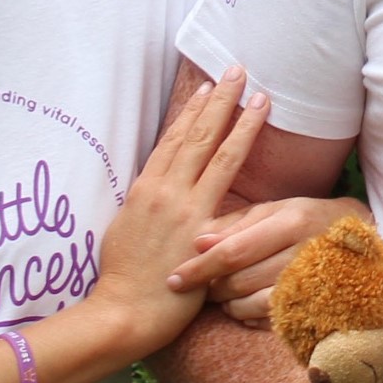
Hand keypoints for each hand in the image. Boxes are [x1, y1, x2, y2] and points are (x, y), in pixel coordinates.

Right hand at [94, 68, 267, 350]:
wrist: (121, 312)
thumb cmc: (122, 279)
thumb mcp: (127, 230)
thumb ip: (146, 206)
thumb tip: (156, 194)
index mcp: (144, 189)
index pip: (172, 140)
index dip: (193, 112)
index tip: (209, 88)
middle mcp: (163, 191)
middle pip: (196, 135)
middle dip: (220, 100)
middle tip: (238, 70)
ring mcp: (183, 208)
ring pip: (217, 153)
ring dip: (240, 121)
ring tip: (260, 96)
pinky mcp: (200, 230)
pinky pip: (228, 193)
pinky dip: (243, 167)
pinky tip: (261, 153)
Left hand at [166, 195, 371, 320]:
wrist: (364, 241)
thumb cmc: (308, 220)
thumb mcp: (275, 211)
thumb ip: (235, 225)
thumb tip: (196, 241)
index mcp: (291, 222)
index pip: (233, 250)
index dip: (199, 267)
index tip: (173, 278)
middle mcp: (303, 253)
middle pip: (239, 281)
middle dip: (211, 288)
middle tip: (200, 286)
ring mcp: (312, 284)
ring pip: (251, 305)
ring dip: (228, 304)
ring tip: (223, 295)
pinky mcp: (316, 306)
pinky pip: (269, 321)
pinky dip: (248, 317)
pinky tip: (244, 306)